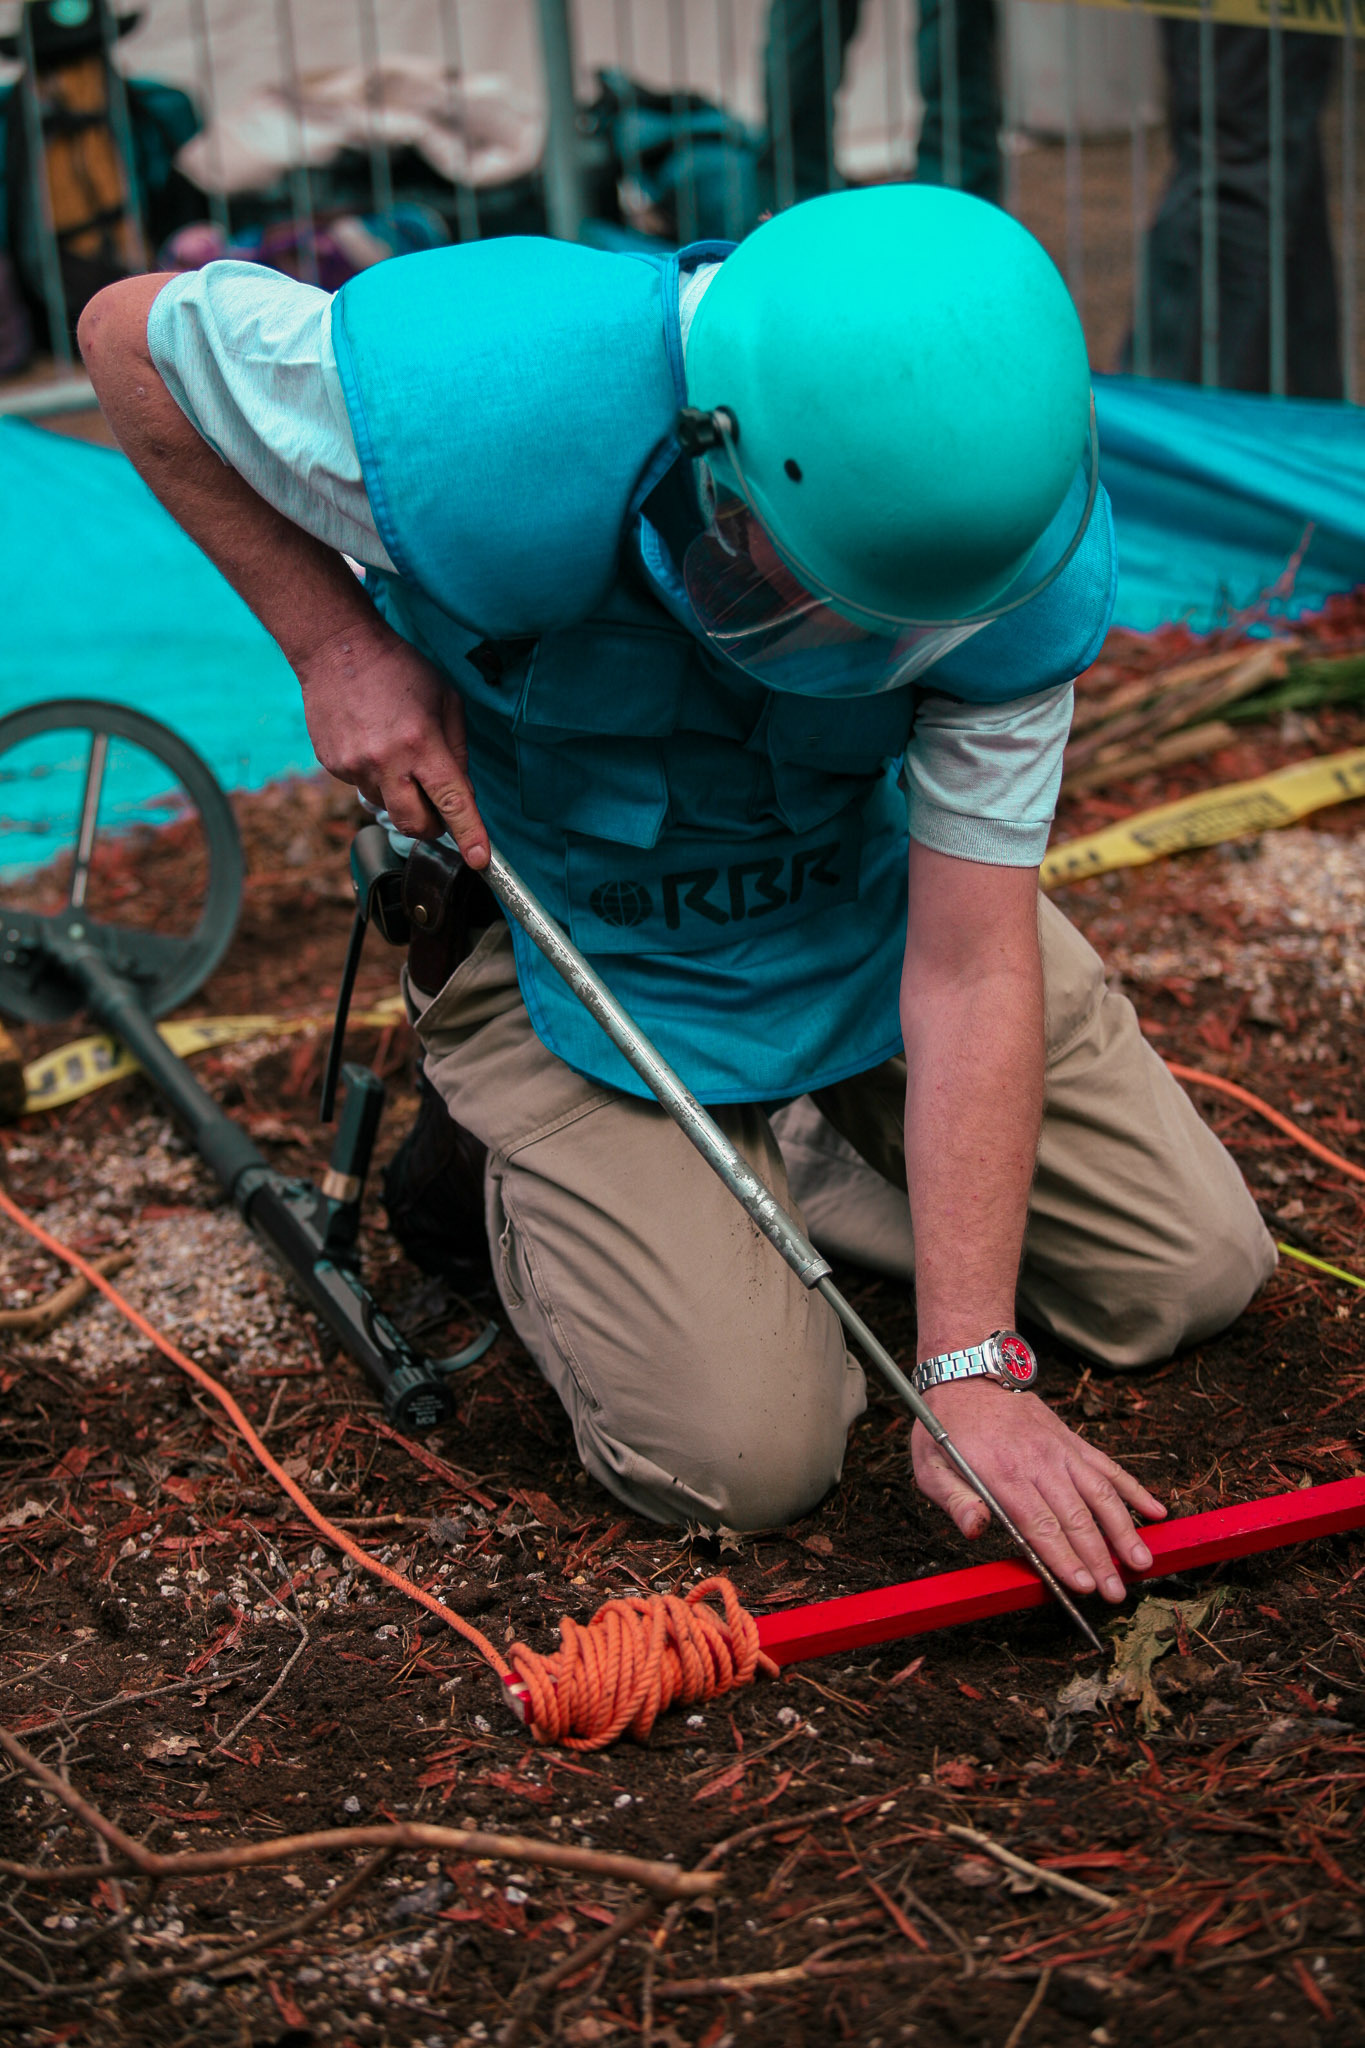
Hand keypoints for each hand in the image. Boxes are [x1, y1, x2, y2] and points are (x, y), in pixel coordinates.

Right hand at [296, 617, 488, 866]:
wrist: (336, 648)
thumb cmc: (399, 669)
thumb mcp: (447, 701)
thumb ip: (458, 751)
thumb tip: (463, 795)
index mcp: (422, 743)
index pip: (452, 802)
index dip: (469, 835)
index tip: (480, 861)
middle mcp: (386, 761)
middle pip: (414, 824)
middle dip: (432, 826)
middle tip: (438, 807)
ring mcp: (354, 766)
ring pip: (387, 807)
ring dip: (401, 795)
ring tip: (397, 753)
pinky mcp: (333, 766)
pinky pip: (363, 788)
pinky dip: (376, 777)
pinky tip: (373, 743)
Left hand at [911, 1380, 1165, 1601]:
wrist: (967, 1375)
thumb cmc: (944, 1428)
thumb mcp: (929, 1465)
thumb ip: (954, 1500)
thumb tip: (974, 1529)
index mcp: (1001, 1473)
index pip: (1039, 1523)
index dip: (1063, 1557)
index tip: (1082, 1586)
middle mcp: (1038, 1461)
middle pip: (1075, 1517)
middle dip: (1099, 1558)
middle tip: (1117, 1594)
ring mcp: (1060, 1449)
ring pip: (1101, 1493)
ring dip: (1124, 1530)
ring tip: (1142, 1562)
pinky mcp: (1072, 1441)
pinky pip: (1108, 1466)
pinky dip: (1135, 1489)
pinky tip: (1156, 1512)